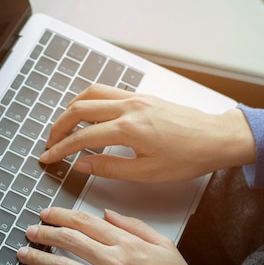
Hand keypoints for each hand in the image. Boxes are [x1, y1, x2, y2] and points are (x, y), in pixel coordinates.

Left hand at [17, 207, 221, 264]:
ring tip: (24, 253)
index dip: (63, 215)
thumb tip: (109, 214)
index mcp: (128, 243)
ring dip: (40, 258)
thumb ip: (135, 226)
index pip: (87, 222)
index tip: (48, 214)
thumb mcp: (164, 246)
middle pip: (71, 240)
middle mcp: (114, 261)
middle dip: (46, 232)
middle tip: (31, 230)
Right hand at [40, 84, 255, 182]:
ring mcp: (136, 98)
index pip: (82, 137)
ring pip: (91, 93)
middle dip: (58, 126)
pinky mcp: (142, 96)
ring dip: (71, 108)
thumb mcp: (147, 173)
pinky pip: (107, 91)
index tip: (48, 157)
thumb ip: (110, 168)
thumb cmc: (189, 156)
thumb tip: (83, 165)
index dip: (60, 149)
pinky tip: (89, 114)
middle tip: (50, 142)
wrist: (216, 138)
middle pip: (79, 108)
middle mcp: (129, 107)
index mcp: (128, 128)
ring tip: (64, 126)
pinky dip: (90, 101)